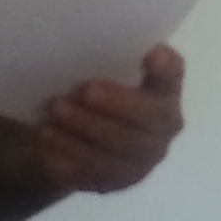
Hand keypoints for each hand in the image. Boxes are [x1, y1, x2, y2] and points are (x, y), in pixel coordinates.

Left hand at [29, 46, 185, 196]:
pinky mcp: (114, 183)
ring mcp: (141, 161)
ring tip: (54, 114)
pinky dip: (68, 157)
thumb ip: (99, 57)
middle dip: (116, 105)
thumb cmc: (90, 90)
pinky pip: (93, 175)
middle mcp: (163, 128)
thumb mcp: (97, 69)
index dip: (166, 67)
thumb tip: (68, 37)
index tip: (151, 55)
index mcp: (164, 89)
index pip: (173, 73)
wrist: (73, 137)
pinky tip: (47, 143)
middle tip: (83, 91)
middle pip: (149, 119)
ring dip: (85, 132)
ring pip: (120, 152)